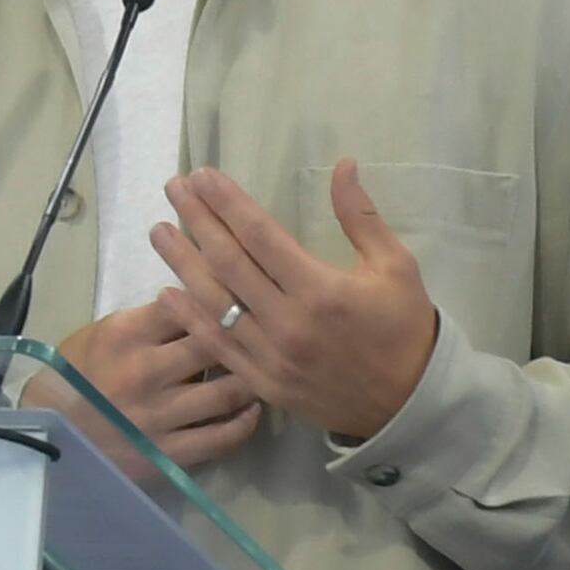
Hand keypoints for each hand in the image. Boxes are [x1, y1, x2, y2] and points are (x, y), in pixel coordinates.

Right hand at [56, 296, 264, 468]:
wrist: (50, 432)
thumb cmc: (76, 373)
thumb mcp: (103, 333)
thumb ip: (150, 322)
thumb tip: (202, 304)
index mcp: (125, 334)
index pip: (186, 304)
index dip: (217, 297)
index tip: (240, 293)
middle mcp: (145, 372)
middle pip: (214, 343)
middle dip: (244, 335)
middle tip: (268, 331)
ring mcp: (158, 415)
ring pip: (226, 392)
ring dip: (252, 379)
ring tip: (266, 370)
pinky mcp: (167, 453)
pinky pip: (220, 438)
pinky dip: (244, 423)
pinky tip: (253, 410)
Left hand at [152, 163, 442, 447]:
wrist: (412, 405)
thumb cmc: (404, 328)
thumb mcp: (396, 266)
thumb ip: (361, 216)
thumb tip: (343, 164)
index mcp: (320, 290)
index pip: (259, 235)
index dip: (226, 202)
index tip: (202, 176)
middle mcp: (288, 322)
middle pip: (228, 262)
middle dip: (196, 220)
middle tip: (173, 189)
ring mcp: (272, 357)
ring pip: (214, 303)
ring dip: (181, 264)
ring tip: (158, 231)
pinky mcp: (264, 383)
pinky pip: (218, 347)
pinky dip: (189, 319)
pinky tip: (166, 292)